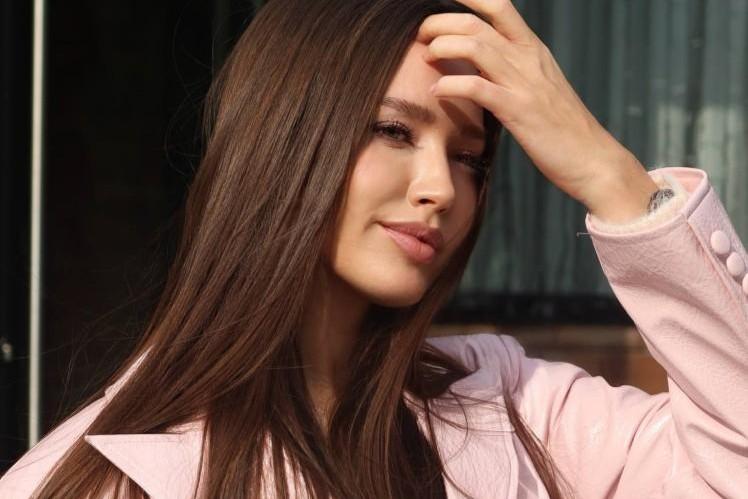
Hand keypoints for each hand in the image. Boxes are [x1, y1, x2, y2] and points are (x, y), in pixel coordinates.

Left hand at [416, 0, 654, 214]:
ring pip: (475, 47)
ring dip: (442, 47)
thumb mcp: (538, 87)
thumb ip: (512, 71)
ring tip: (424, 58)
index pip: (499, 7)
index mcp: (532, 50)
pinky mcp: (518, 111)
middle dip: (440, 23)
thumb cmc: (562, 128)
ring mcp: (524, 84)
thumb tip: (480, 65)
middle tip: (419, 34)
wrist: (592, 159)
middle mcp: (528, 59)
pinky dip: (451, 85)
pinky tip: (436, 91)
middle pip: (476, 23)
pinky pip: (478, 88)